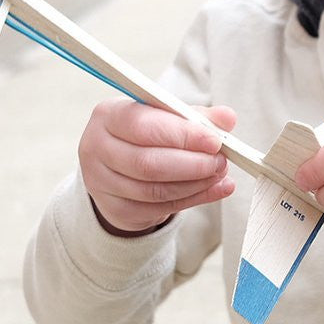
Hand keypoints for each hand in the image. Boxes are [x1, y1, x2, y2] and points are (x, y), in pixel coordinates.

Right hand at [78, 98, 237, 234]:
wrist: (119, 166)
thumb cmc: (145, 134)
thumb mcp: (167, 117)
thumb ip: (196, 116)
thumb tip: (226, 118)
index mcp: (108, 115)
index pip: (143, 126)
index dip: (182, 135)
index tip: (215, 140)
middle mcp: (96, 147)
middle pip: (147, 163)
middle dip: (191, 164)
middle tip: (220, 161)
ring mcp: (101, 182)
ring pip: (153, 190)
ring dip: (194, 184)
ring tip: (218, 174)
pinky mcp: (114, 209)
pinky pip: (157, 208)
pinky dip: (191, 200)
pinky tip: (212, 190)